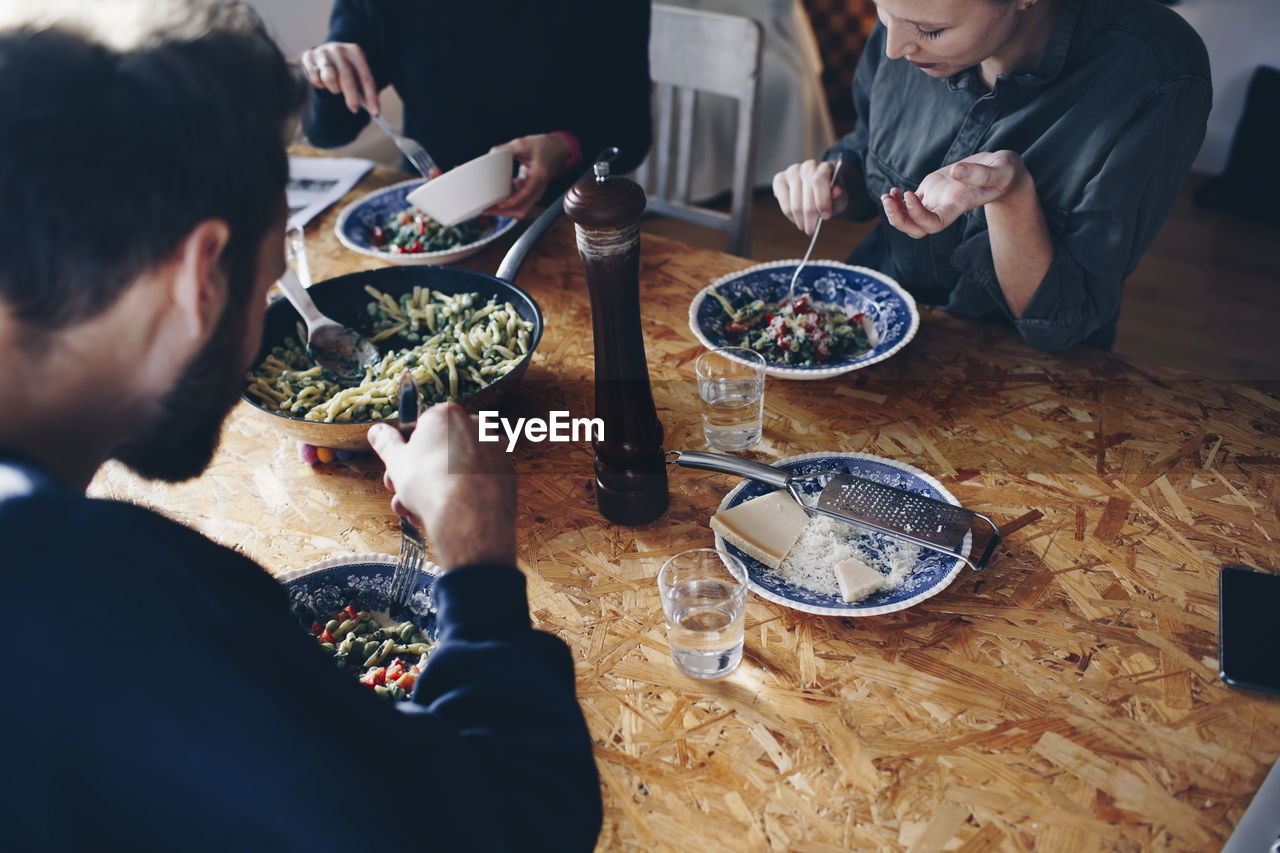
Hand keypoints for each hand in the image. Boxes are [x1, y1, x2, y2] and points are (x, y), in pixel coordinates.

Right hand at [301, 41, 378, 114]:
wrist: (325, 54)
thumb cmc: (346, 68)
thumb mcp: (357, 74)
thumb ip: (365, 89)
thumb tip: (374, 111)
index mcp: (355, 51)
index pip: (365, 77)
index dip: (371, 96)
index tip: (375, 112)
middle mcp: (339, 49)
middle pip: (347, 77)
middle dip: (352, 96)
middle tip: (355, 109)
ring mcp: (323, 52)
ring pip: (329, 77)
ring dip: (334, 88)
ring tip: (335, 87)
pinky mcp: (308, 56)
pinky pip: (315, 78)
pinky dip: (320, 84)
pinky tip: (322, 79)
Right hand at [367, 403, 516, 569]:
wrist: (468, 517)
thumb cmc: (429, 484)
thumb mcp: (396, 461)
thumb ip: (386, 443)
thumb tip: (377, 431)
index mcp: (447, 414)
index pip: (421, 428)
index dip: (406, 454)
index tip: (398, 471)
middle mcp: (476, 425)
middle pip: (440, 450)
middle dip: (418, 476)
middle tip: (402, 495)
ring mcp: (495, 449)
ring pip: (458, 469)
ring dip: (436, 490)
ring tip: (418, 512)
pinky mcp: (507, 472)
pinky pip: (478, 481)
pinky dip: (463, 495)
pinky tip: (446, 514)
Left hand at [485, 133, 573, 219]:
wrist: (556, 150)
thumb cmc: (544, 147)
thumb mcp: (524, 143)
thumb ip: (507, 149)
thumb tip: (491, 154)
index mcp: (538, 177)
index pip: (525, 194)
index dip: (511, 202)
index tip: (499, 204)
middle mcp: (537, 188)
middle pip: (522, 210)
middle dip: (504, 213)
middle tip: (487, 209)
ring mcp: (533, 192)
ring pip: (519, 209)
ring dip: (503, 210)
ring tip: (488, 205)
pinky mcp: (529, 192)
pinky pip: (517, 203)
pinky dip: (506, 203)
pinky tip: (495, 198)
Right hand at [773, 159, 847, 235]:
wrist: (820, 189)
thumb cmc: (831, 194)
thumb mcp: (840, 198)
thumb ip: (839, 196)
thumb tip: (837, 191)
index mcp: (824, 167)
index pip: (819, 180)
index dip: (822, 200)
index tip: (825, 216)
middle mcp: (807, 166)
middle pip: (806, 195)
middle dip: (811, 217)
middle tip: (812, 230)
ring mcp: (792, 172)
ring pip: (794, 203)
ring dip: (800, 220)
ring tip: (806, 227)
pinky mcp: (780, 179)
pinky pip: (784, 203)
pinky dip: (790, 216)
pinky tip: (797, 220)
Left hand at [881, 150, 1026, 237]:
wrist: (1002, 172)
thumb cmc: (1005, 172)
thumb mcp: (1000, 170)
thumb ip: (980, 173)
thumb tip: (955, 172)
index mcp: (958, 207)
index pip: (933, 224)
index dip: (917, 215)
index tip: (910, 195)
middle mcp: (945, 208)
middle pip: (916, 229)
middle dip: (898, 219)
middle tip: (887, 200)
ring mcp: (936, 201)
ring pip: (909, 219)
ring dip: (894, 211)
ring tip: (888, 195)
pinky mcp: (932, 191)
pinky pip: (909, 203)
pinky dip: (897, 200)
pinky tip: (894, 191)